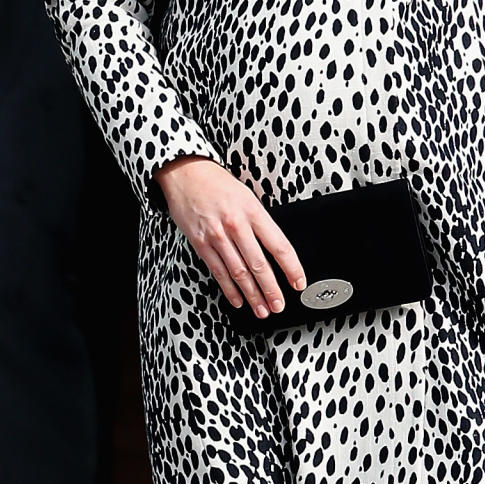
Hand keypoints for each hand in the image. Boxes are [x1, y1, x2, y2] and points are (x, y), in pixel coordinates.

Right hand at [154, 157, 306, 319]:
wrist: (186, 173)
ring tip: (262, 310)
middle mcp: (236, 225)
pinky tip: (237, 300)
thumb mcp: (247, 196)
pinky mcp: (201, 243)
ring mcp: (217, 236)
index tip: (298, 283)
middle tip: (279, 305)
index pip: (279, 245)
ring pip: (238, 273)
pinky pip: (218, 271)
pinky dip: (229, 289)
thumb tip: (275, 250)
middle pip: (259, 264)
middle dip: (271, 289)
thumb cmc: (219, 184)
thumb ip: (260, 222)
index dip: (291, 268)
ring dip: (252, 295)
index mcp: (253, 211)